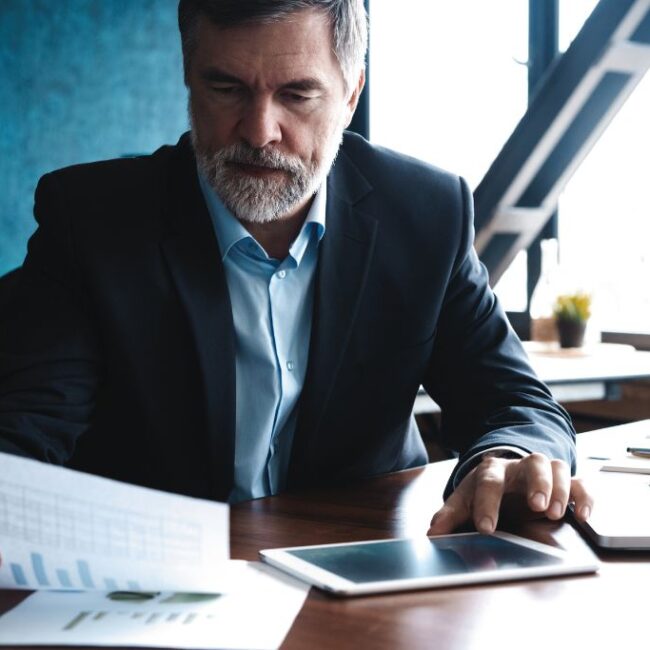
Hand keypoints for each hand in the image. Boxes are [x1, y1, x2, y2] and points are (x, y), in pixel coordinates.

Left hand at [428, 453, 592, 534]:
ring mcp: (545, 473)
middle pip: (532, 464)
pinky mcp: (565, 484)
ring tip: (556, 513)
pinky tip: (583, 516)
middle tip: (538, 506)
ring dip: (560, 489)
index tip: (486, 527)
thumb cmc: (485, 491)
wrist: (505, 474)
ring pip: (557, 468)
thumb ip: (450, 516)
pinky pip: (580, 483)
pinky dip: (584, 497)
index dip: (487, 504)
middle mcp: (520, 467)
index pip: (488, 482)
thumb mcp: (465, 500)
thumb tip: (433, 533)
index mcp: (492, 471)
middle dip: (537, 483)